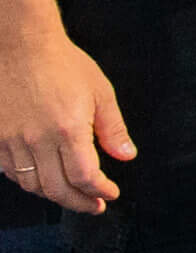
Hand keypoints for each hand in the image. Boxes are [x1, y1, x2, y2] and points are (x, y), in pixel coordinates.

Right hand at [0, 22, 133, 213]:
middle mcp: (38, 141)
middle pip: (58, 189)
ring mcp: (13, 143)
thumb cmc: (63, 64)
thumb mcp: (100, 91)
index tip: (110, 193)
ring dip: (55, 196)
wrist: (21, 47)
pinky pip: (12, 174)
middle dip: (80, 203)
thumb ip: (113, 128)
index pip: (85, 176)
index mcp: (68, 129)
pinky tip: (44, 180)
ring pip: (33, 186)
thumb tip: (127, 155)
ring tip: (72, 196)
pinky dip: (30, 183)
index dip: (100, 191)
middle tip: (95, 205)